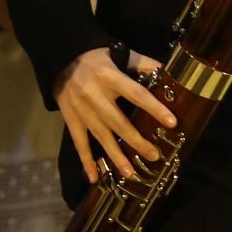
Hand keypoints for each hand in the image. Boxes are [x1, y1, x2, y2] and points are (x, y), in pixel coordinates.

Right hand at [53, 46, 174, 183]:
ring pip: (100, 136)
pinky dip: (86, 161)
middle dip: (137, 141)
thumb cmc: (95, 57)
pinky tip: (93, 178)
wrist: (60, 58)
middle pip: (118, 122)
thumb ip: (141, 63)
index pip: (136, 93)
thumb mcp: (117, 53)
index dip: (154, 108)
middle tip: (154, 156)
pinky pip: (79, 143)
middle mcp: (95, 95)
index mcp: (110, 77)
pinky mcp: (71, 119)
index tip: (172, 122)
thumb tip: (167, 72)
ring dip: (116, 156)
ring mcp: (81, 110)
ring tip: (130, 173)